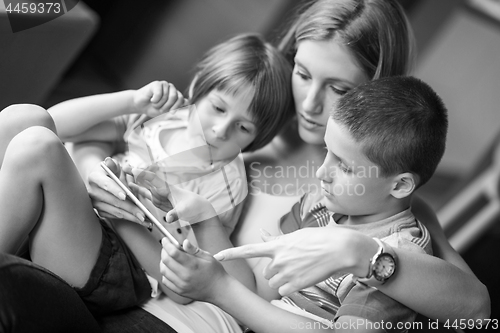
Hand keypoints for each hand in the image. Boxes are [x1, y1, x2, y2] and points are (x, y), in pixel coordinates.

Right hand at [87, 157, 147, 224]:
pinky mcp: (100, 212)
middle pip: (114, 201)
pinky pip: (116, 216)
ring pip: (116, 211)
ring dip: (131, 217)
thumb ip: (113, 164)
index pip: (106, 184)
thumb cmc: (110, 172)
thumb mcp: (112, 166)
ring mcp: (95, 204)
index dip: (115, 190)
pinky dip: (129, 219)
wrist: (100, 181)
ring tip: (145, 219)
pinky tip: (140, 221)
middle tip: (143, 213)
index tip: (125, 196)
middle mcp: (92, 192)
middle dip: (130, 208)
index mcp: (94, 178)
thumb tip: (109, 161)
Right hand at [127, 165, 216, 223]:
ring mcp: (158, 193)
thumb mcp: (185, 211)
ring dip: (133, 179)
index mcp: (167, 188)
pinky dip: (136, 189)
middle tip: (121, 166)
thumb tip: (169, 219)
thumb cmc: (193, 207)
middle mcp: (161, 188)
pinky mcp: (157, 199)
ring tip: (119, 174)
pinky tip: (128, 186)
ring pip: (143, 184)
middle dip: (134, 172)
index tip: (133, 170)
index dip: (144, 174)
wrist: (197, 209)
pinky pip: (144, 192)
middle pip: (146, 178)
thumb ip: (176, 214)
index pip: (154, 178)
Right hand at [133, 81, 187, 116]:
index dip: (176, 106)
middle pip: (175, 96)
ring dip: (159, 104)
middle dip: (167, 106)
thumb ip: (177, 106)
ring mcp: (164, 85)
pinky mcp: (156, 83)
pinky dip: (155, 99)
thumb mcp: (166, 110)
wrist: (140, 106)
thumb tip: (187, 101)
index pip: (181, 99)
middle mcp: (171, 88)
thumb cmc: (153, 108)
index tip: (171, 113)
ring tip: (154, 104)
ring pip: (166, 96)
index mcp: (175, 94)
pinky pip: (159, 93)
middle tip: (161, 109)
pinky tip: (151, 99)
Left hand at [160, 238, 229, 301]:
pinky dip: (166, 272)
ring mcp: (181, 285)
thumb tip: (184, 242)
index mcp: (193, 265)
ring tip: (170, 257)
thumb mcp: (208, 256)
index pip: (173, 253)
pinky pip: (165, 280)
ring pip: (163, 271)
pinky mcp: (179, 291)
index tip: (165, 239)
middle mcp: (185, 276)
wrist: (219, 289)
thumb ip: (194, 249)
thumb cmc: (215, 271)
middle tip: (167, 247)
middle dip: (164, 251)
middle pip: (166, 261)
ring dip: (163, 262)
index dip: (167, 244)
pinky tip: (172, 268)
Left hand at [214, 227, 377, 295]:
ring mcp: (287, 273)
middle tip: (293, 263)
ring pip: (274, 282)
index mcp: (277, 245)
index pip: (248, 250)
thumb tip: (262, 234)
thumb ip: (276, 239)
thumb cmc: (321, 238)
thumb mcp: (296, 235)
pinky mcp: (296, 284)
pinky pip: (284, 290)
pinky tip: (303, 277)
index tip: (216, 256)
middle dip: (276, 269)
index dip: (231, 254)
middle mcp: (278, 259)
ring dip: (283, 279)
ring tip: (300, 269)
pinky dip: (291, 287)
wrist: (341, 249)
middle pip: (266, 272)